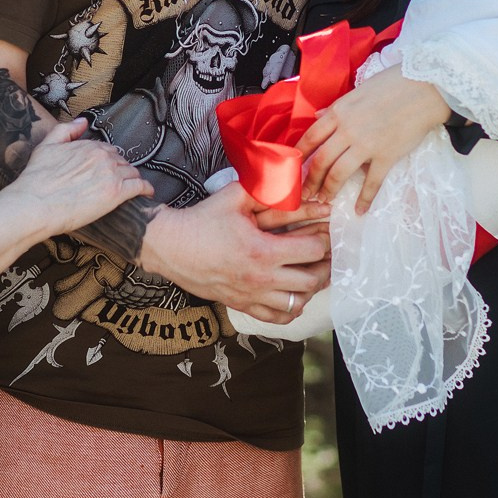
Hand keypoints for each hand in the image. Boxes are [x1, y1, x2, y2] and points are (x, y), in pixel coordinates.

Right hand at [10, 117, 153, 235]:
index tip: (107, 170)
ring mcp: (111, 174)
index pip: (107, 150)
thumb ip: (66, 131)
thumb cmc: (36, 179)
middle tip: (118, 181)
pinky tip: (147, 193)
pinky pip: (140, 186)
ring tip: (133, 187)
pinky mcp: (116, 193)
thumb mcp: (46, 146)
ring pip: (132, 172)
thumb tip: (83, 122)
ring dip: (133, 178)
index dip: (108, 161)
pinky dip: (146, 188)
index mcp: (88, 146)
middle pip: (122, 161)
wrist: (33, 205)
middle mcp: (103, 157)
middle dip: (121, 170)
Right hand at [144, 183, 331, 323]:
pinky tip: (293, 295)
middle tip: (326, 255)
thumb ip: (267, 188)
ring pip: (297, 303)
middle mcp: (260, 278)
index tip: (324, 232)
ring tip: (313, 275)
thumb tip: (295, 179)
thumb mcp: (235, 196)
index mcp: (262, 250)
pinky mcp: (242, 305)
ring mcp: (251, 295)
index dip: (324, 239)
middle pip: (311, 281)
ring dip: (310, 289)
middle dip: (324, 266)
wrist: (170, 247)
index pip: (312, 251)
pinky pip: (277, 318)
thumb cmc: (203, 220)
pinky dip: (291, 309)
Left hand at [298, 70, 451, 210]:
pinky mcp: (386, 156)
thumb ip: (336, 107)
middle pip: (320, 161)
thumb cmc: (391, 85)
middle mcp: (347, 130)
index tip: (292, 169)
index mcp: (338, 112)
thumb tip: (317, 116)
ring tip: (324, 201)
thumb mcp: (357, 91)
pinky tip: (359, 211)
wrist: (423, 89)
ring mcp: (366, 145)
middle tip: (304, 194)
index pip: (310, 138)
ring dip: (328, 190)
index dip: (298, 157)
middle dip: (309, 181)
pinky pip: (372, 182)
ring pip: (339, 174)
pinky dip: (364, 199)